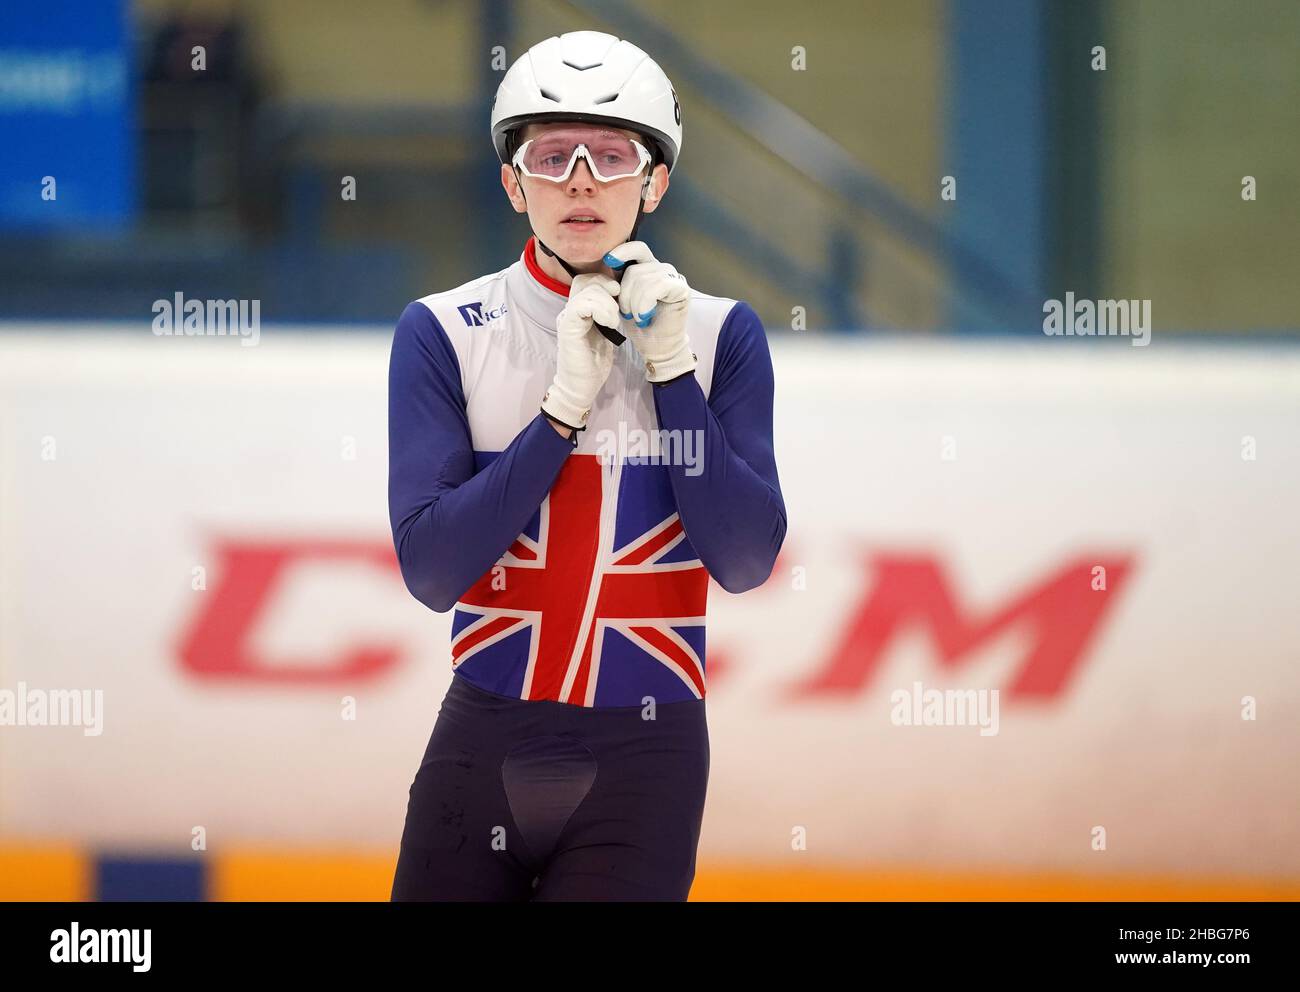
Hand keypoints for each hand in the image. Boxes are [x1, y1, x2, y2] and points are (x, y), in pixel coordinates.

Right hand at [541, 273, 620, 429]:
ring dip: (608, 303)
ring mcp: (567, 318)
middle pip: (585, 280)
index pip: (586, 280)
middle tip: (619, 306)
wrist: (581, 388)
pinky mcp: (568, 328)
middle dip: (607, 287)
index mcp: (578, 310)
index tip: (620, 295)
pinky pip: (582, 306)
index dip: (604, 281)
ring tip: (614, 321)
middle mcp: (569, 311)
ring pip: (587, 291)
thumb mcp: (605, 333)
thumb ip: (606, 314)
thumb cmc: (593, 364)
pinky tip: (610, 324)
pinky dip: (601, 310)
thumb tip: (620, 298)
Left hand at [603, 242, 695, 382]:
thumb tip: (606, 260)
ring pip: (644, 279)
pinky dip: (646, 304)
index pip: (636, 248)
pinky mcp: (682, 289)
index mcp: (647, 268)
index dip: (622, 251)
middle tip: (627, 313)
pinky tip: (646, 317)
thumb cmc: (640, 325)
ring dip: (635, 303)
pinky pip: (657, 287)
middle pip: (636, 269)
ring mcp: (674, 278)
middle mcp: (662, 269)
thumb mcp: (622, 300)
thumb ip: (617, 280)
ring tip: (638, 318)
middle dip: (625, 294)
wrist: (656, 348)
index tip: (607, 261)